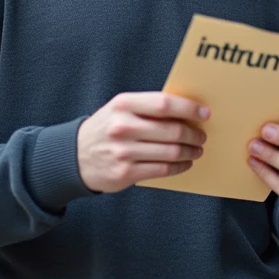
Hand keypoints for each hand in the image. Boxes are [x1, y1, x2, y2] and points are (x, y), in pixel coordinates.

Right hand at [77, 92, 209, 192]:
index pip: (164, 104)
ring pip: (170, 152)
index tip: (204, 113)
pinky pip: (162, 170)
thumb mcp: (120, 109)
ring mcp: (123, 152)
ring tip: (196, 149)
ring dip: (189, 151)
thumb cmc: (106, 128)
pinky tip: (184, 162)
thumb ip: (148, 108)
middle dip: (193, 134)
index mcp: (123, 105)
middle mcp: (122, 127)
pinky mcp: (125, 173)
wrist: (74, 156)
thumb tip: (187, 111)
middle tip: (201, 136)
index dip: (189, 108)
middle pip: (171, 130)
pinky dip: (179, 166)